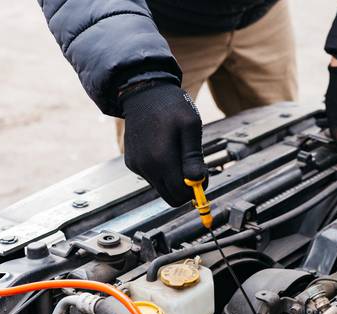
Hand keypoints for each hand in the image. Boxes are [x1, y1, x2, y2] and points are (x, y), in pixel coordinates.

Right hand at [121, 82, 206, 206]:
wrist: (143, 93)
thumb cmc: (171, 107)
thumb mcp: (190, 126)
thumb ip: (193, 156)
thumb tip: (197, 181)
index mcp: (161, 160)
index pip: (181, 194)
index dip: (196, 189)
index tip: (203, 173)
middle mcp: (146, 167)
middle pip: (171, 197)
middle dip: (186, 188)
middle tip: (194, 167)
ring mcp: (137, 166)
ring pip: (162, 188)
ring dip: (174, 179)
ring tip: (179, 153)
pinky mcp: (132, 163)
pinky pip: (152, 178)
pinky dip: (162, 171)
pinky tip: (165, 150)